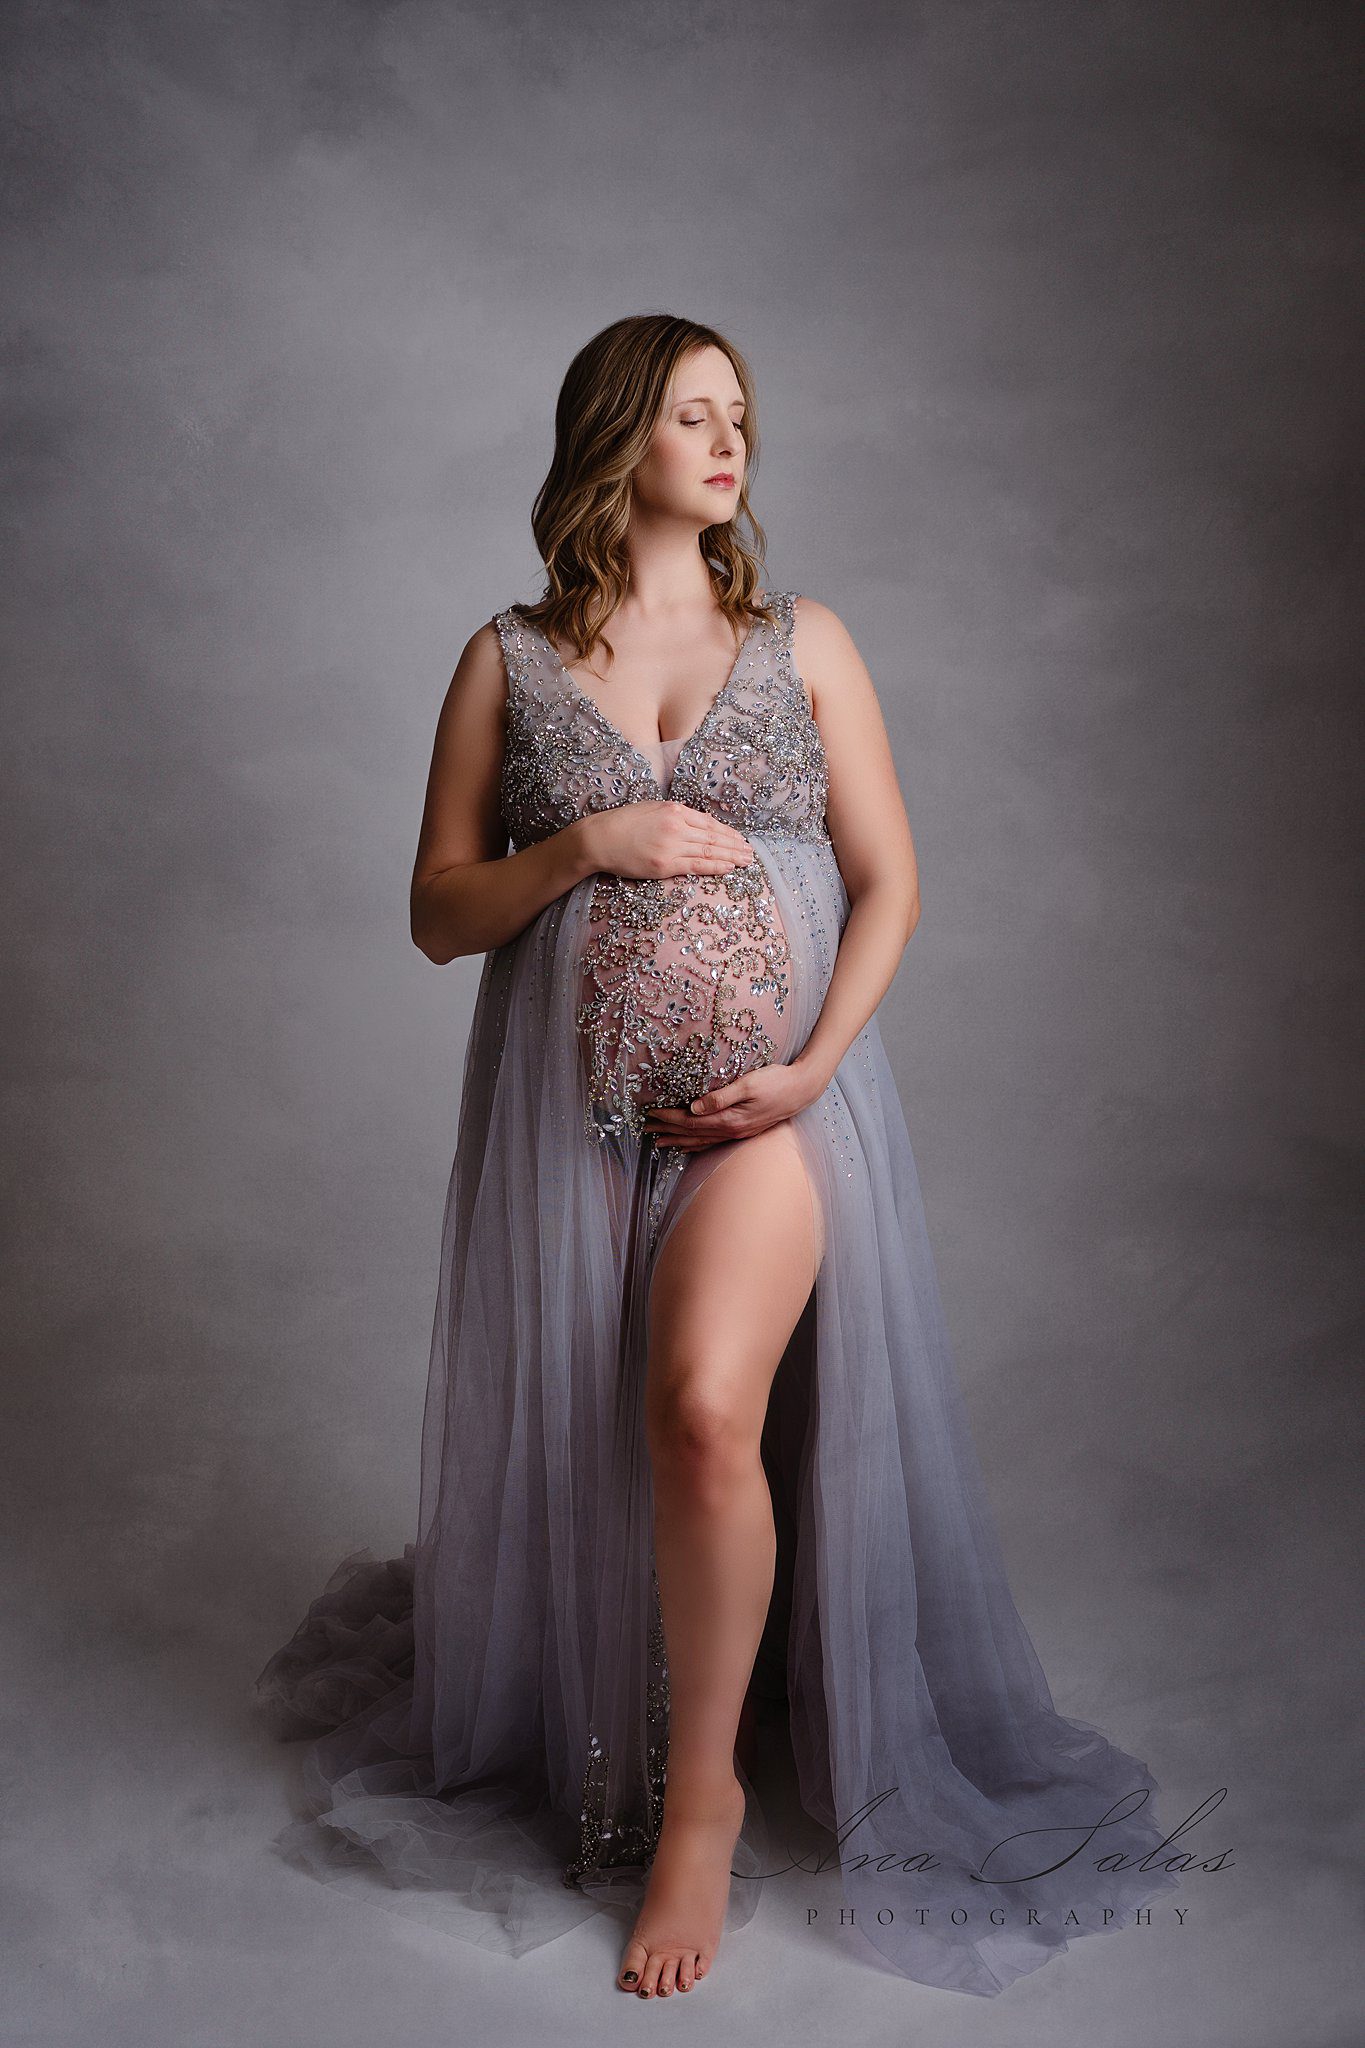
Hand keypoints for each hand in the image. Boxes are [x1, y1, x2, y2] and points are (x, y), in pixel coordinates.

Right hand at [576, 799, 754, 882]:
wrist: (599, 838)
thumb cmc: (622, 824)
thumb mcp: (652, 810)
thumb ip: (674, 815)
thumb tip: (695, 824)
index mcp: (675, 810)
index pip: (709, 823)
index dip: (727, 832)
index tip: (739, 839)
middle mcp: (677, 826)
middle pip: (714, 837)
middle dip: (735, 845)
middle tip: (750, 852)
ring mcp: (672, 845)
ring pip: (709, 851)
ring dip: (731, 857)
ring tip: (745, 861)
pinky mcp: (665, 864)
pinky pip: (697, 865)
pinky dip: (716, 866)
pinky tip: (729, 868)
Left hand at [643, 1059, 824, 1151]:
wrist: (803, 1089)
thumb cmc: (777, 1081)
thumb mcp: (748, 1083)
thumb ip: (720, 1097)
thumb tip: (694, 1107)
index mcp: (730, 1119)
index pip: (691, 1121)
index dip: (669, 1118)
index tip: (651, 1114)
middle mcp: (732, 1130)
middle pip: (692, 1134)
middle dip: (668, 1132)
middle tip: (646, 1131)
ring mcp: (738, 1133)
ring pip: (702, 1140)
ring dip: (679, 1141)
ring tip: (660, 1142)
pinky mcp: (744, 1130)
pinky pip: (714, 1141)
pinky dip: (697, 1144)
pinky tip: (690, 1145)